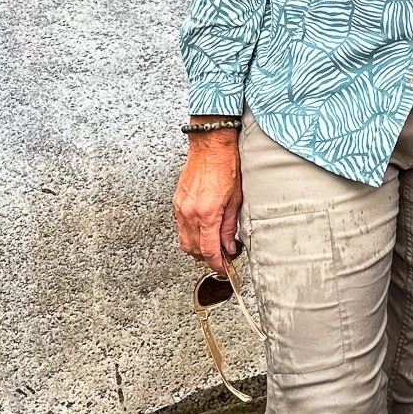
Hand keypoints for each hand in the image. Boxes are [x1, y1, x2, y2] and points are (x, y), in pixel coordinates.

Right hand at [173, 131, 242, 273]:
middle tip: (223, 258)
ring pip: (185, 241)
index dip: (217, 264)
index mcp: (207, 213)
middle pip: (193, 250)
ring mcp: (180, 208)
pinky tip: (204, 231)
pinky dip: (191, 235)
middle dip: (207, 259)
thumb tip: (229, 246)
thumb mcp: (236, 199)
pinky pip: (181, 228)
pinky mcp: (177, 202)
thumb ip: (230, 226)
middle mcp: (189, 213)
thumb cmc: (226, 165)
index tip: (225, 268)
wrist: (210, 145)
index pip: (209, 250)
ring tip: (214, 246)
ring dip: (198, 248)